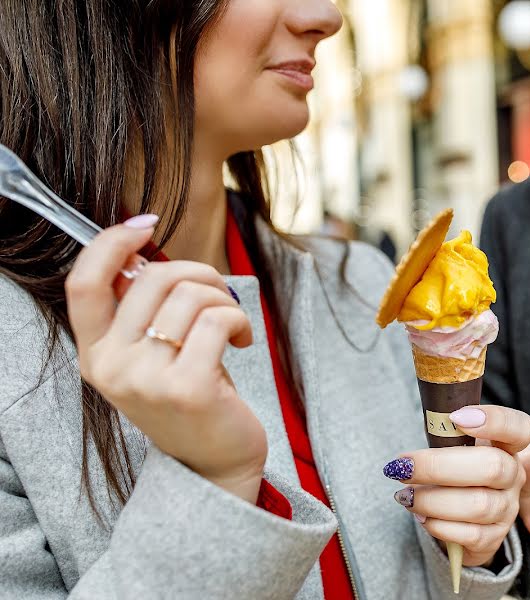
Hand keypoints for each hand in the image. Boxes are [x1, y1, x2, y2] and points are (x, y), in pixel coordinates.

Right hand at [66, 221, 267, 502]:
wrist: (215, 466)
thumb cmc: (191, 397)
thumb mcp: (153, 355)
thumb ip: (143, 310)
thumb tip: (145, 250)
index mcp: (95, 354)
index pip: (83, 283)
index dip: (111, 242)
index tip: (146, 224)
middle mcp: (111, 367)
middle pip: (153, 278)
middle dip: (200, 274)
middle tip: (221, 296)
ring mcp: (146, 380)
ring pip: (190, 295)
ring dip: (225, 300)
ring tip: (233, 327)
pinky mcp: (187, 388)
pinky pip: (218, 319)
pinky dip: (240, 320)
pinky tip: (243, 342)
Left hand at [384, 405, 529, 566]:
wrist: (462, 517)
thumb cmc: (455, 472)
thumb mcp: (455, 448)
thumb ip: (446, 436)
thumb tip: (416, 441)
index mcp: (507, 445)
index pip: (518, 428)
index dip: (494, 421)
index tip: (456, 417)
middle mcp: (514, 476)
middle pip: (491, 467)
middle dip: (439, 467)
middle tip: (403, 467)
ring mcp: (507, 508)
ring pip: (477, 505)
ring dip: (432, 500)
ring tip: (405, 495)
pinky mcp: (494, 537)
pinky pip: (469, 535)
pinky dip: (438, 525)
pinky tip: (420, 516)